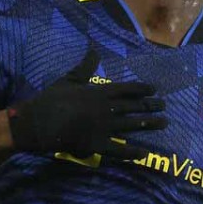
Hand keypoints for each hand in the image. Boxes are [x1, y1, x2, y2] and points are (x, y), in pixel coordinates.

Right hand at [6, 50, 166, 159]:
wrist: (38, 122)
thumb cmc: (52, 99)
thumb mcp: (70, 79)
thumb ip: (85, 67)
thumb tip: (94, 50)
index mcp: (99, 92)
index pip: (127, 90)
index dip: (141, 89)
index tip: (154, 89)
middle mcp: (106, 109)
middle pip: (133, 107)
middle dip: (150, 106)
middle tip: (164, 106)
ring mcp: (104, 128)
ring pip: (132, 125)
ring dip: (149, 124)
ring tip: (164, 123)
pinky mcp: (97, 145)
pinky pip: (119, 150)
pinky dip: (132, 152)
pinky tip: (145, 153)